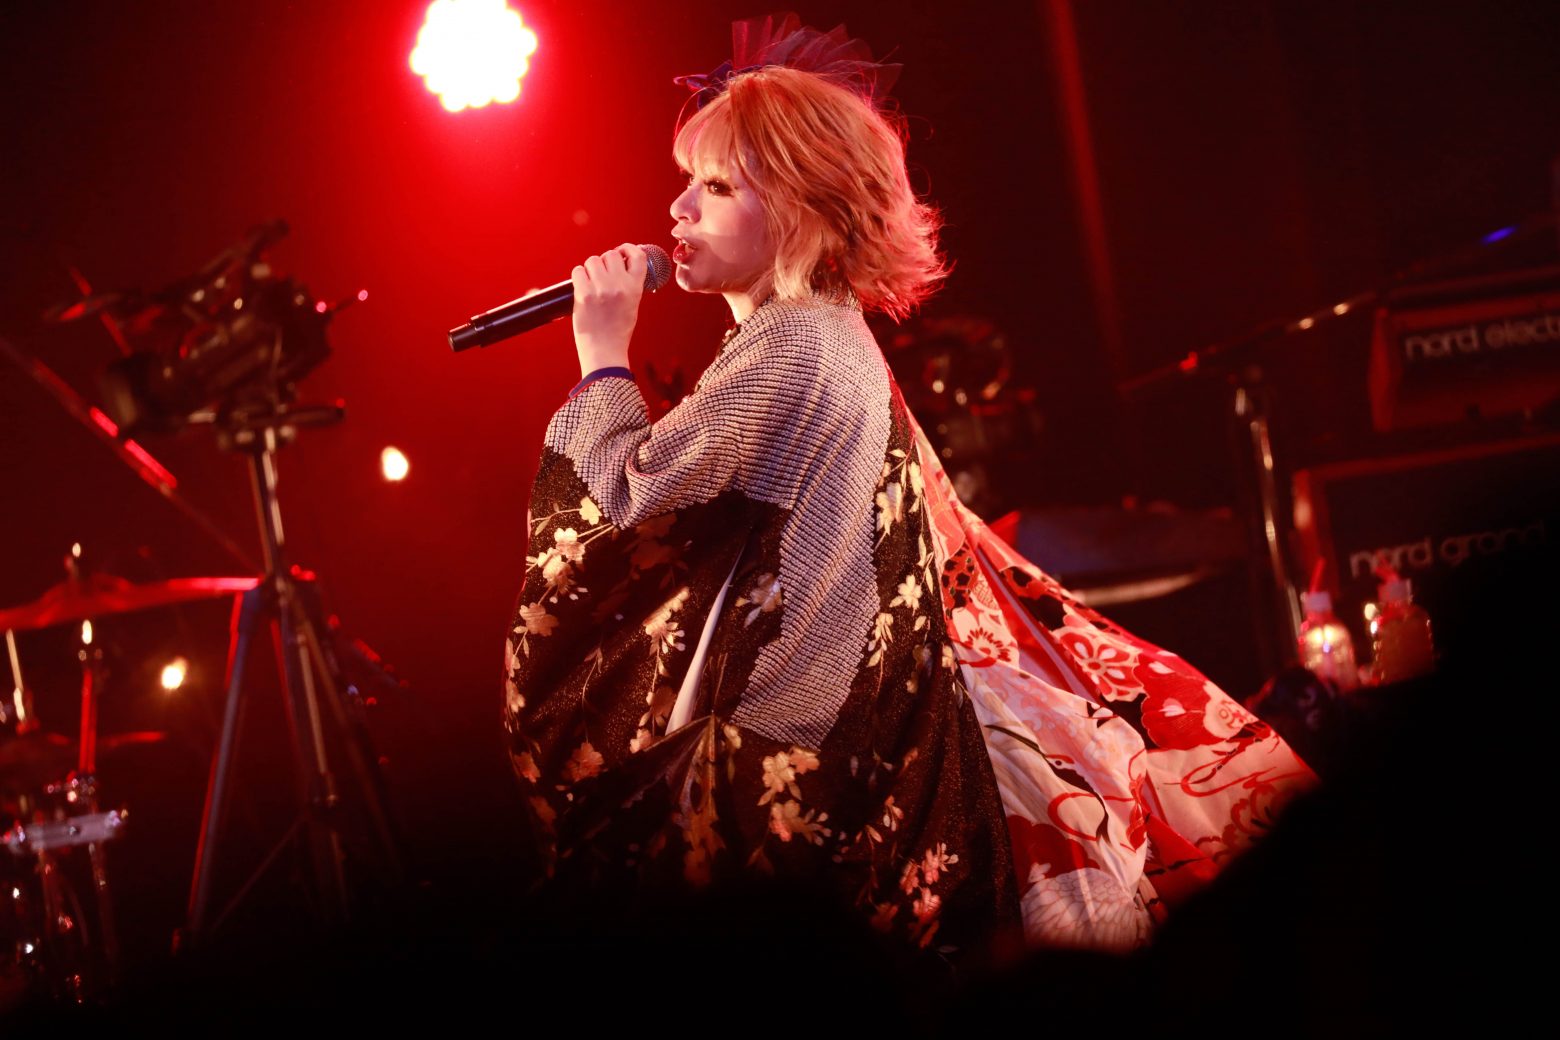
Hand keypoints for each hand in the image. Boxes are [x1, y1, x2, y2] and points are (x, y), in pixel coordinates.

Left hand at [571, 243, 646, 376]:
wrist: (604, 351)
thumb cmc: (617, 331)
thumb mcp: (632, 306)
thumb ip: (629, 285)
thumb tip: (620, 265)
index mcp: (635, 288)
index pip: (638, 256)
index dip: (628, 248)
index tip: (622, 251)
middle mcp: (619, 285)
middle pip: (611, 254)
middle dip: (605, 261)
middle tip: (602, 274)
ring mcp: (601, 289)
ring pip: (592, 260)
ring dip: (590, 268)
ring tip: (591, 283)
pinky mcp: (583, 294)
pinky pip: (578, 271)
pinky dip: (578, 277)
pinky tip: (582, 288)